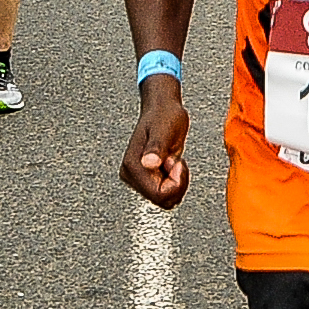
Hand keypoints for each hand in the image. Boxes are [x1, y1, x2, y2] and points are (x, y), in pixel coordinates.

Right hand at [120, 76, 189, 207]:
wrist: (162, 108)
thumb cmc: (164, 115)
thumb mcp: (165, 129)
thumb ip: (157, 147)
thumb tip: (148, 163)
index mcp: (133, 165)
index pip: (158, 195)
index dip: (175, 183)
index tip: (176, 163)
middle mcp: (131, 174)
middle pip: (161, 200)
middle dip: (176, 183)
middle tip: (174, 160)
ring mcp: (137, 178)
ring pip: (164, 199)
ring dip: (176, 182)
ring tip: (172, 160)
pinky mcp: (145, 178)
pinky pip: (165, 193)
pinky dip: (175, 182)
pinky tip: (171, 164)